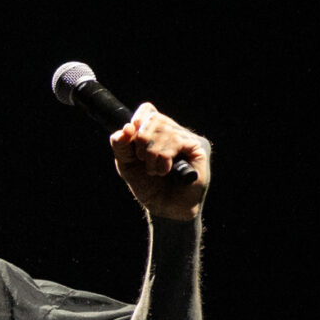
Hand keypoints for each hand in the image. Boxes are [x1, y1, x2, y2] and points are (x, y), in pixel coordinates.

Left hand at [111, 103, 210, 221]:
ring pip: (163, 130)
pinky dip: (164, 158)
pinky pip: (175, 141)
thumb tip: (125, 128)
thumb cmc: (149, 186)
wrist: (165, 209)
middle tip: (144, 162)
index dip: (136, 122)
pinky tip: (166, 170)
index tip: (131, 141)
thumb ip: (121, 146)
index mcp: (157, 131)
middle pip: (153, 118)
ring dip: (152, 155)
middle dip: (141, 142)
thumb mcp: (127, 165)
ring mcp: (187, 137)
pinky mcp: (198, 147)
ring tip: (156, 171)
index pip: (147, 110)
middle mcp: (173, 130)